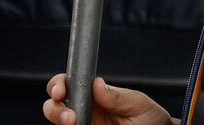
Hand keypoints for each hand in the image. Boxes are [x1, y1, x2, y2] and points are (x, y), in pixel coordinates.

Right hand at [43, 75, 173, 124]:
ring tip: (71, 122)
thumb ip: (117, 96)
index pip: (69, 84)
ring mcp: (84, 124)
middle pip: (55, 105)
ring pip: (58, 122)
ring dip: (58, 120)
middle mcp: (85, 110)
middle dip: (54, 107)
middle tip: (68, 115)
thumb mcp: (137, 103)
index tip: (60, 90)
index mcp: (95, 95)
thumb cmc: (150, 118)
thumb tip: (97, 83)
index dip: (59, 85)